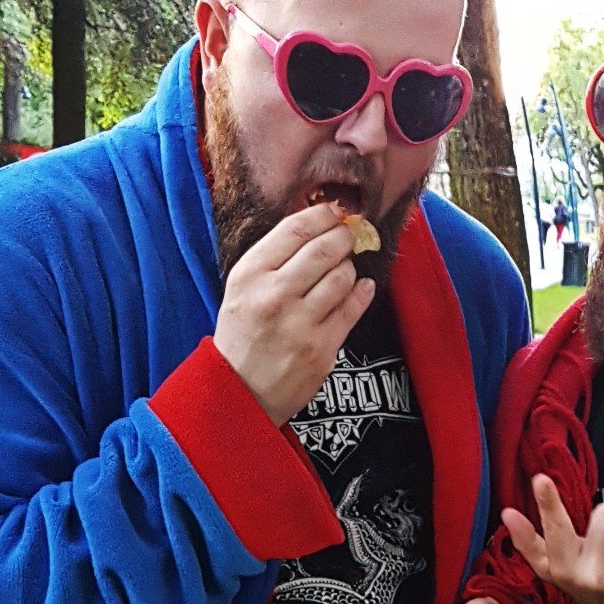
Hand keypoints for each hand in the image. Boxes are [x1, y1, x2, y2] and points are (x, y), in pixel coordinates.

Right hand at [213, 203, 374, 425]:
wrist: (241, 391)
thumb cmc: (243, 335)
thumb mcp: (242, 288)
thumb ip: (273, 257)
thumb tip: (314, 222)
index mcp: (250, 274)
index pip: (295, 228)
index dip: (323, 214)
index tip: (335, 212)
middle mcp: (274, 295)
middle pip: (325, 248)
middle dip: (344, 236)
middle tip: (349, 236)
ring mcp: (300, 323)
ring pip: (343, 276)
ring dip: (349, 267)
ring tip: (343, 270)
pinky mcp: (322, 348)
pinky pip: (353, 308)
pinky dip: (362, 292)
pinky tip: (361, 287)